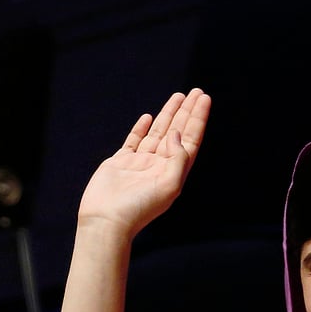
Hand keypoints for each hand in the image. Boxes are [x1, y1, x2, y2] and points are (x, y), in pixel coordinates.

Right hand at [76, 87, 208, 237]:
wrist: (106, 220)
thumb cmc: (138, 209)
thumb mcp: (169, 186)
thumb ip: (177, 158)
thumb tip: (175, 134)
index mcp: (173, 172)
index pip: (190, 139)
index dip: (198, 119)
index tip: (204, 99)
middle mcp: (159, 166)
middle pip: (177, 132)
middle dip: (187, 112)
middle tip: (196, 91)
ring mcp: (139, 163)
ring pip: (158, 132)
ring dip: (169, 114)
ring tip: (178, 96)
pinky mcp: (120, 163)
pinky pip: (134, 140)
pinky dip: (142, 128)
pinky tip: (149, 117)